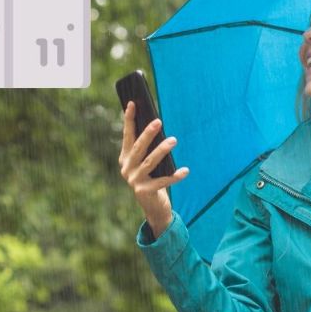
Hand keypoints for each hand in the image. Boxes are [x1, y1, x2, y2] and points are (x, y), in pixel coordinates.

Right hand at [118, 101, 188, 236]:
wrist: (153, 207)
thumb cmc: (153, 179)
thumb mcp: (148, 163)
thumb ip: (149, 149)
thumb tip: (157, 125)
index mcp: (125, 158)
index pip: (127, 135)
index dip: (129, 119)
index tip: (133, 103)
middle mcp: (126, 168)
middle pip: (138, 148)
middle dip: (148, 133)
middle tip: (158, 121)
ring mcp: (134, 181)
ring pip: (149, 162)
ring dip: (162, 150)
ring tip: (173, 140)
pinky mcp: (144, 191)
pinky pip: (163, 181)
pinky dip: (175, 176)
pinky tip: (185, 170)